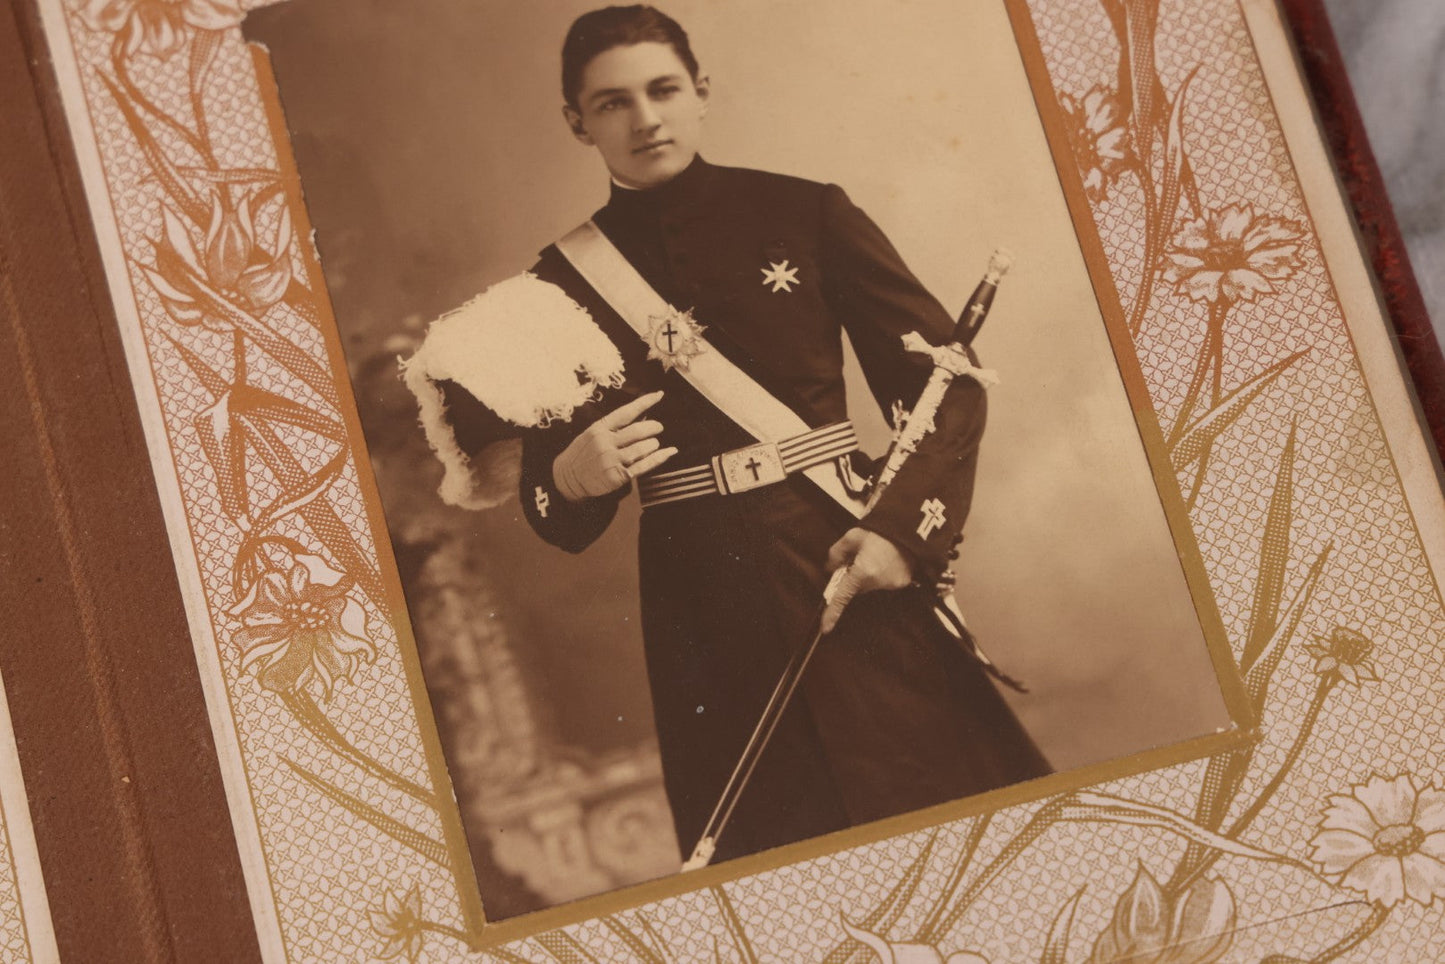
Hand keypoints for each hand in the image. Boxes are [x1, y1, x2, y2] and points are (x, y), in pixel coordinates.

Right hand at [553, 391, 677, 501]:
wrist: (567, 478)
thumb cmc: (582, 454)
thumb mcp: (593, 434)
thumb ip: (614, 427)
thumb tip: (641, 417)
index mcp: (599, 428)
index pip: (626, 412)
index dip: (644, 402)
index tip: (659, 395)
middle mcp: (606, 442)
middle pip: (638, 431)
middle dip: (653, 427)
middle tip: (658, 427)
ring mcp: (611, 460)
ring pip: (643, 448)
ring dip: (654, 444)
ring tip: (654, 443)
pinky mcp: (617, 476)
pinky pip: (644, 465)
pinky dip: (660, 458)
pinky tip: (669, 452)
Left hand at [820, 528, 914, 633]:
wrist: (910, 529)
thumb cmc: (880, 531)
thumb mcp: (852, 537)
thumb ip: (837, 553)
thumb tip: (830, 567)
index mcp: (862, 572)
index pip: (842, 597)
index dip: (832, 613)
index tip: (825, 628)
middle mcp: (877, 582)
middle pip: (858, 588)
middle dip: (855, 578)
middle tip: (859, 559)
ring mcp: (892, 584)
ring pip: (872, 585)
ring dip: (870, 575)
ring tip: (876, 554)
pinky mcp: (903, 582)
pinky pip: (886, 582)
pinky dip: (883, 573)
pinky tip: (888, 558)